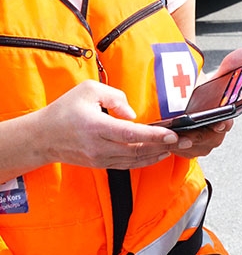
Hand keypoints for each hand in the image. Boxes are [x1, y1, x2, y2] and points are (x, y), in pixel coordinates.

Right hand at [38, 80, 177, 169]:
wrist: (41, 137)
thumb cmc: (64, 110)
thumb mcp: (87, 90)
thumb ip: (114, 96)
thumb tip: (132, 113)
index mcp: (95, 127)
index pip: (130, 134)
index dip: (153, 135)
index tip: (172, 134)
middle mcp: (98, 147)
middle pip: (137, 150)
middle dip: (164, 145)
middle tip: (187, 140)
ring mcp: (99, 158)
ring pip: (135, 160)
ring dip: (158, 154)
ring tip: (179, 147)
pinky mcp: (100, 164)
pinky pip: (127, 164)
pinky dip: (145, 160)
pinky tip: (159, 153)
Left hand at [170, 47, 241, 157]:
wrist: (185, 107)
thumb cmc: (203, 96)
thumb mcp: (214, 81)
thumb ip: (229, 67)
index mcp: (226, 119)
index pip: (228, 124)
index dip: (224, 124)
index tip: (221, 121)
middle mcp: (217, 135)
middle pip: (211, 140)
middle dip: (201, 136)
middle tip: (190, 131)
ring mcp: (202, 145)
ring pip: (195, 147)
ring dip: (185, 141)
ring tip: (175, 133)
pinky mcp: (187, 150)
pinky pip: (181, 151)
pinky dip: (174, 145)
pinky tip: (167, 137)